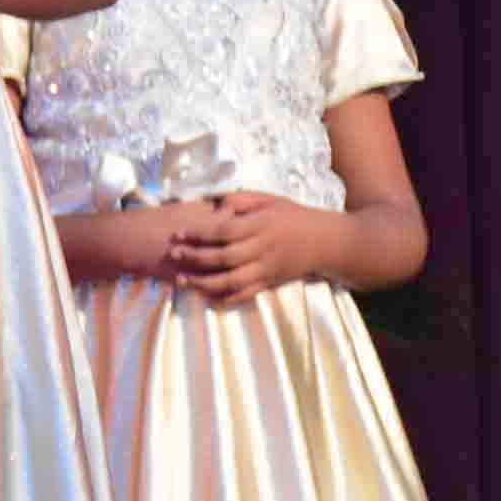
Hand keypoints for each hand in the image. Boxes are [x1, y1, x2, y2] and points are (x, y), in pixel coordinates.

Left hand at [168, 191, 332, 304]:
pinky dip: (225, 299)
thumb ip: (242, 200)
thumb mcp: (270, 200)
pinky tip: (206, 298)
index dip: (199, 234)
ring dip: (204, 283)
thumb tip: (214, 203)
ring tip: (181, 281)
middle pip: (223, 257)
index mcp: (260, 226)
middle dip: (195, 258)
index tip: (178, 234)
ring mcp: (266, 269)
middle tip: (172, 255)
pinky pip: (246, 295)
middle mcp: (262, 249)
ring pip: (231, 281)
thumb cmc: (295, 216)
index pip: (224, 231)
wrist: (328, 242)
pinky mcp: (270, 283)